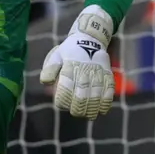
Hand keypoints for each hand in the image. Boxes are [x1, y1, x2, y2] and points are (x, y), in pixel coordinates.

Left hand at [39, 5, 115, 119]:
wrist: (90, 38)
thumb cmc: (70, 51)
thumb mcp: (57, 55)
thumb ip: (50, 68)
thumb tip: (45, 82)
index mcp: (70, 65)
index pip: (66, 87)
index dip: (63, 99)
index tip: (60, 105)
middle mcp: (85, 69)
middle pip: (81, 94)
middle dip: (78, 107)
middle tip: (75, 113)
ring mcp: (98, 72)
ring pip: (96, 95)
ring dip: (92, 108)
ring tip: (88, 115)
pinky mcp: (108, 74)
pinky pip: (109, 90)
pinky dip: (106, 102)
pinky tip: (102, 110)